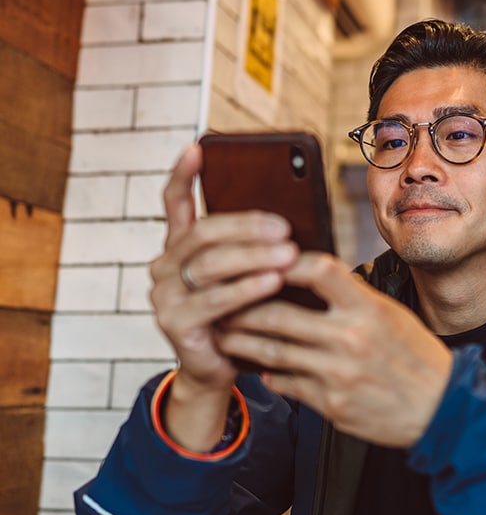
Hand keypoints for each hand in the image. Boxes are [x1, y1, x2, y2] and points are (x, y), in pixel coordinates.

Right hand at [148, 145, 300, 449]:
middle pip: (203, 233)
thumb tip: (291, 218)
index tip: (198, 147)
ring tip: (287, 253)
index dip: (185, 175)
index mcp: (180, 248)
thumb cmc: (243, 313)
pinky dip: (246, 289)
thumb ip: (254, 248)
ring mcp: (165, 295)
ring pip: (209, 265)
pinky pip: (213, 301)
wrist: (224, 367)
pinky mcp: (175, 325)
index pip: (175, 203)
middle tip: (284, 226)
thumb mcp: (247, 275)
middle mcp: (165, 266)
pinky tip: (274, 282)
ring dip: (252, 257)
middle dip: (246, 226)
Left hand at [217, 252, 453, 447]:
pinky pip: (287, 385)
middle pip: (277, 315)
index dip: (284, 262)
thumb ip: (353, 298)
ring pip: (272, 353)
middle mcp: (350, 339)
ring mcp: (337, 374)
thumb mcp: (392, 316)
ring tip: (224, 334)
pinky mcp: (331, 405)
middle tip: (219, 301)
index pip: (317, 270)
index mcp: (368, 309)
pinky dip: (268, 374)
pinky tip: (258, 368)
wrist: (441, 409)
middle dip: (241, 308)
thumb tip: (313, 277)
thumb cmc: (418, 358)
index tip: (263, 260)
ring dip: (241, 342)